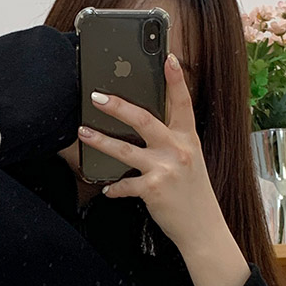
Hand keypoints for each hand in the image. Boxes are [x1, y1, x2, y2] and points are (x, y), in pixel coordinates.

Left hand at [76, 53, 225, 251]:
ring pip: (125, 150)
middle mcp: (178, 150)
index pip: (183, 103)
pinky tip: (106, 188)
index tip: (168, 58)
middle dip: (118, 106)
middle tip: (98, 97)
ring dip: (101, 141)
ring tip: (83, 132)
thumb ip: (173, 142)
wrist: (202, 227)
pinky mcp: (153, 190)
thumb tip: (146, 127)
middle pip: (144, 120)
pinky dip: (113, 187)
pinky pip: (125, 185)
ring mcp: (165, 170)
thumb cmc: (193, 193)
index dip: (176, 80)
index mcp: (188, 139)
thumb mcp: (191, 161)